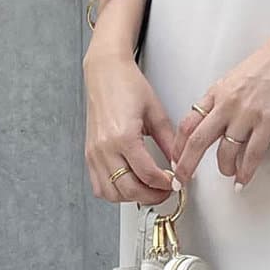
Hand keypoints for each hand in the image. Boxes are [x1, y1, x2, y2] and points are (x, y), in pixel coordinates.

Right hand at [83, 43, 180, 205]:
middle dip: (152, 196)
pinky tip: (129, 184)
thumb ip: (169, 142)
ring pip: (111, 193)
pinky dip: (115, 192)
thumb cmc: (128, 85)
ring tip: (148, 189)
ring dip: (132, 197)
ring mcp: (94, 153)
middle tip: (166, 191)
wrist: (105, 72)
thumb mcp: (156, 113)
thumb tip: (179, 163)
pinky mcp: (89, 154)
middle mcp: (105, 148)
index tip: (175, 182)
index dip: (165, 184)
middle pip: (129, 189)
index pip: (147, 174)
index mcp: (123, 136)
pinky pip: (99, 186)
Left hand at [171, 16, 269, 187]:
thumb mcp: (235, 78)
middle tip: (181, 181)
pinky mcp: (268, 120)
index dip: (178, 146)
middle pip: (197, 141)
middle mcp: (227, 103)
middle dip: (186, 165)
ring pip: (225, 151)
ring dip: (225, 168)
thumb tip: (214, 120)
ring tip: (229, 173)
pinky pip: (252, 154)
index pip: (188, 123)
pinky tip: (243, 180)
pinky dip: (246, 171)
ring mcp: (247, 113)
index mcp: (217, 92)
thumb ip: (222, 99)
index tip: (175, 160)